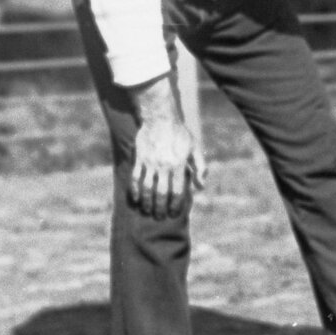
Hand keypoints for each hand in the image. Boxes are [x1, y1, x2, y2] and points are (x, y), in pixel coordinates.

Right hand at [127, 77, 203, 218]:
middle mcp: (164, 165)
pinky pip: (135, 178)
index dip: (175, 204)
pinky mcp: (140, 159)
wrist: (160, 118)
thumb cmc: (180, 134)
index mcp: (179, 164)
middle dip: (160, 207)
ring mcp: (150, 162)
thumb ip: (200, 168)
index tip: (173, 213)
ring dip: (147, 202)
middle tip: (160, 216)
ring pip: (147, 188)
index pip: (177, 190)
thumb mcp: (195, 148)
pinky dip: (135, 190)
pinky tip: (136, 199)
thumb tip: (200, 187)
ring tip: (147, 211)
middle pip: (161, 192)